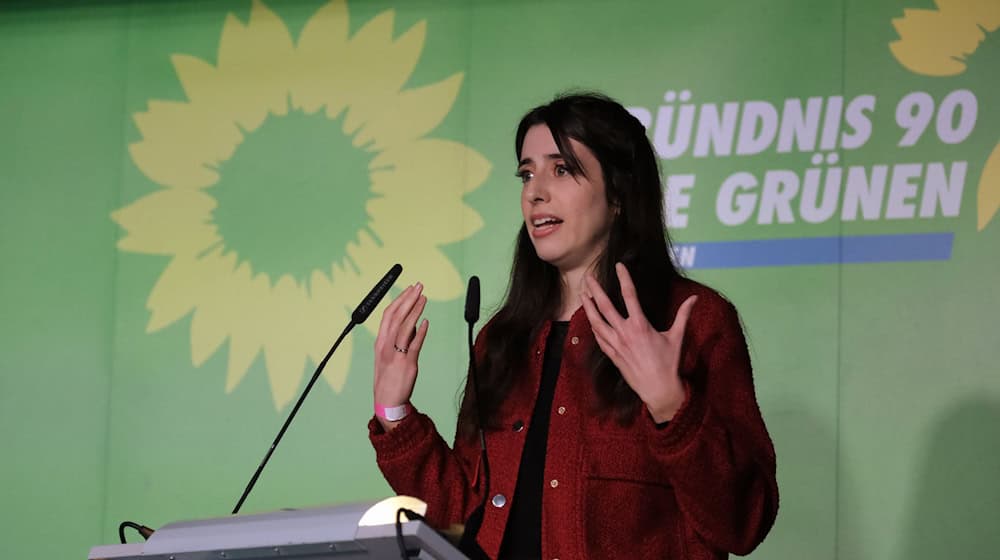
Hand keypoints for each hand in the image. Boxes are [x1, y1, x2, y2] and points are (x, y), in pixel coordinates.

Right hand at [373, 283, 429, 430]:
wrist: (387, 402)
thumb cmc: (388, 378)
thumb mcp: (387, 356)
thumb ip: (397, 339)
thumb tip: (412, 323)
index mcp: (380, 342)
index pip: (388, 315)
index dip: (399, 300)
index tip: (409, 289)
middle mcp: (386, 346)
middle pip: (396, 317)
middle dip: (408, 299)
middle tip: (419, 286)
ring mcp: (396, 355)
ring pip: (405, 327)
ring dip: (415, 310)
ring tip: (424, 298)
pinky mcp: (407, 364)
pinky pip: (414, 345)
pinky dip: (419, 332)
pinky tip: (426, 322)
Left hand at [580, 263, 697, 422]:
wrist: (658, 388)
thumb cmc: (669, 363)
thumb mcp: (677, 336)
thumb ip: (683, 315)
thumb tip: (695, 298)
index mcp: (640, 325)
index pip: (630, 295)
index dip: (624, 278)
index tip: (619, 266)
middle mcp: (625, 332)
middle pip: (605, 306)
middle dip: (595, 290)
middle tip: (588, 277)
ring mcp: (616, 344)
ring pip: (596, 321)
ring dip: (588, 306)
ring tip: (582, 294)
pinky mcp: (612, 355)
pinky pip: (598, 337)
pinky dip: (593, 326)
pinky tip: (589, 318)